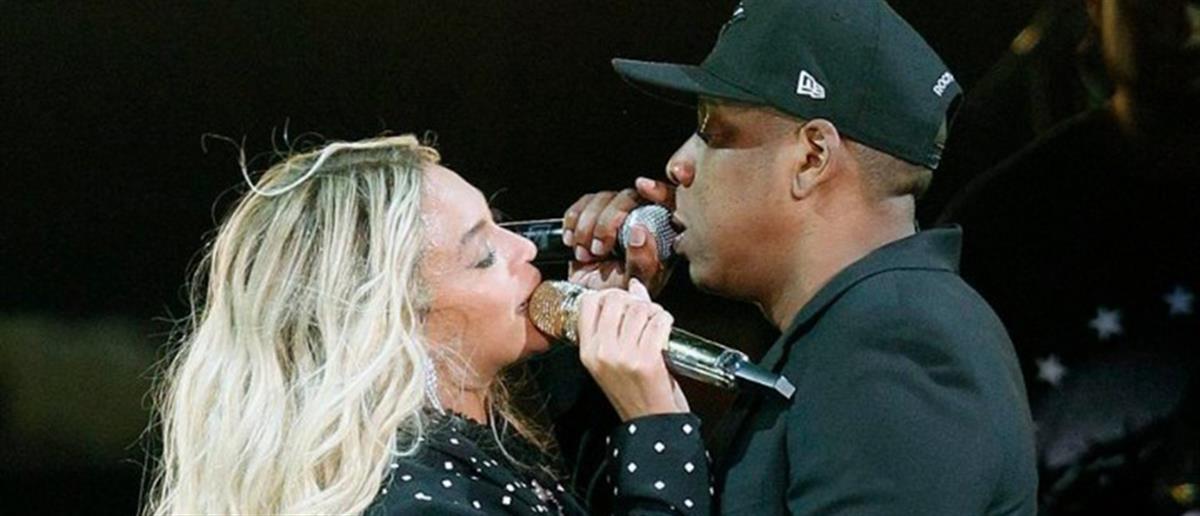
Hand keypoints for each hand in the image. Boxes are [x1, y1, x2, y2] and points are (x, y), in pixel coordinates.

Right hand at [563, 177, 675, 294]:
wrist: (589, 301)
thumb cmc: (619, 295)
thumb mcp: (635, 285)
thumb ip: (643, 263)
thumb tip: (640, 231)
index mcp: (663, 234)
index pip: (670, 200)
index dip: (658, 189)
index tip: (642, 187)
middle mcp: (642, 220)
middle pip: (629, 196)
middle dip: (608, 221)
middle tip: (599, 249)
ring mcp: (617, 216)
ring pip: (604, 197)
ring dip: (588, 225)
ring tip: (586, 254)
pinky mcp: (594, 215)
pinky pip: (584, 202)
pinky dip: (573, 220)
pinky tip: (572, 241)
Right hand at [577, 279, 688, 420]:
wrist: (652, 424)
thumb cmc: (635, 392)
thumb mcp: (613, 360)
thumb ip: (617, 322)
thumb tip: (634, 286)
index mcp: (587, 351)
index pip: (588, 303)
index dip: (608, 295)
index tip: (622, 302)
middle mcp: (602, 352)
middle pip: (615, 300)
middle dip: (634, 300)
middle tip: (643, 312)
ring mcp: (623, 355)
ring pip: (639, 308)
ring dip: (653, 310)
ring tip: (655, 323)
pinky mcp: (646, 359)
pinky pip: (657, 321)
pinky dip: (666, 320)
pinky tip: (665, 329)